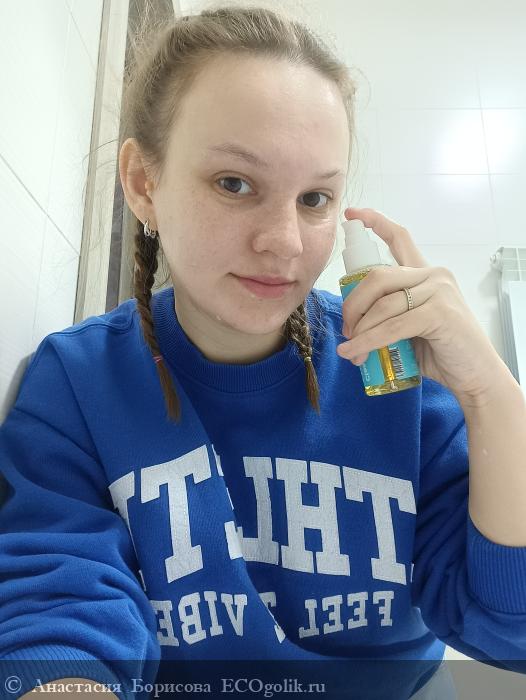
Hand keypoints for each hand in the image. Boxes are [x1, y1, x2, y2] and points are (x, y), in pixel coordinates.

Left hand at [337, 207, 506, 404]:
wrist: (476, 376)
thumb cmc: (444, 352)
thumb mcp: (413, 326)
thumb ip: (391, 314)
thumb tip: (352, 324)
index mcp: (426, 274)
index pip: (399, 238)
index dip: (374, 222)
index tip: (351, 215)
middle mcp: (434, 276)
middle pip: (377, 276)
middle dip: (353, 304)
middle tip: (346, 330)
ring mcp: (439, 292)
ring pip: (382, 304)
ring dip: (360, 331)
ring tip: (351, 350)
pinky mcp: (439, 313)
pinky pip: (392, 326)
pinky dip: (368, 341)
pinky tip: (355, 352)